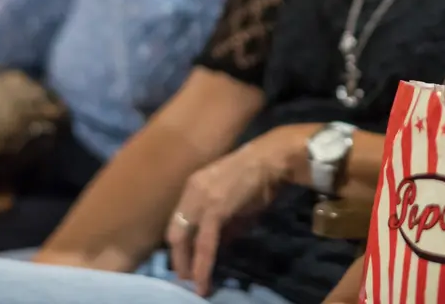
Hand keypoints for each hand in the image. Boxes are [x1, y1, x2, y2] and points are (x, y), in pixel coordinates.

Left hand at [166, 131, 298, 296]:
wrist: (270, 159)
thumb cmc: (256, 177)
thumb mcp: (232, 200)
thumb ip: (223, 221)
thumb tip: (221, 243)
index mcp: (192, 187)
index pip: (177, 222)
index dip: (179, 245)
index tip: (184, 262)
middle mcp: (191, 192)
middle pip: (174, 233)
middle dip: (179, 258)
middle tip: (185, 277)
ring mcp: (201, 199)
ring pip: (184, 240)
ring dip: (188, 265)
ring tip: (195, 283)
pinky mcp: (214, 209)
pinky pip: (204, 243)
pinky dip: (202, 264)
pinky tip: (203, 277)